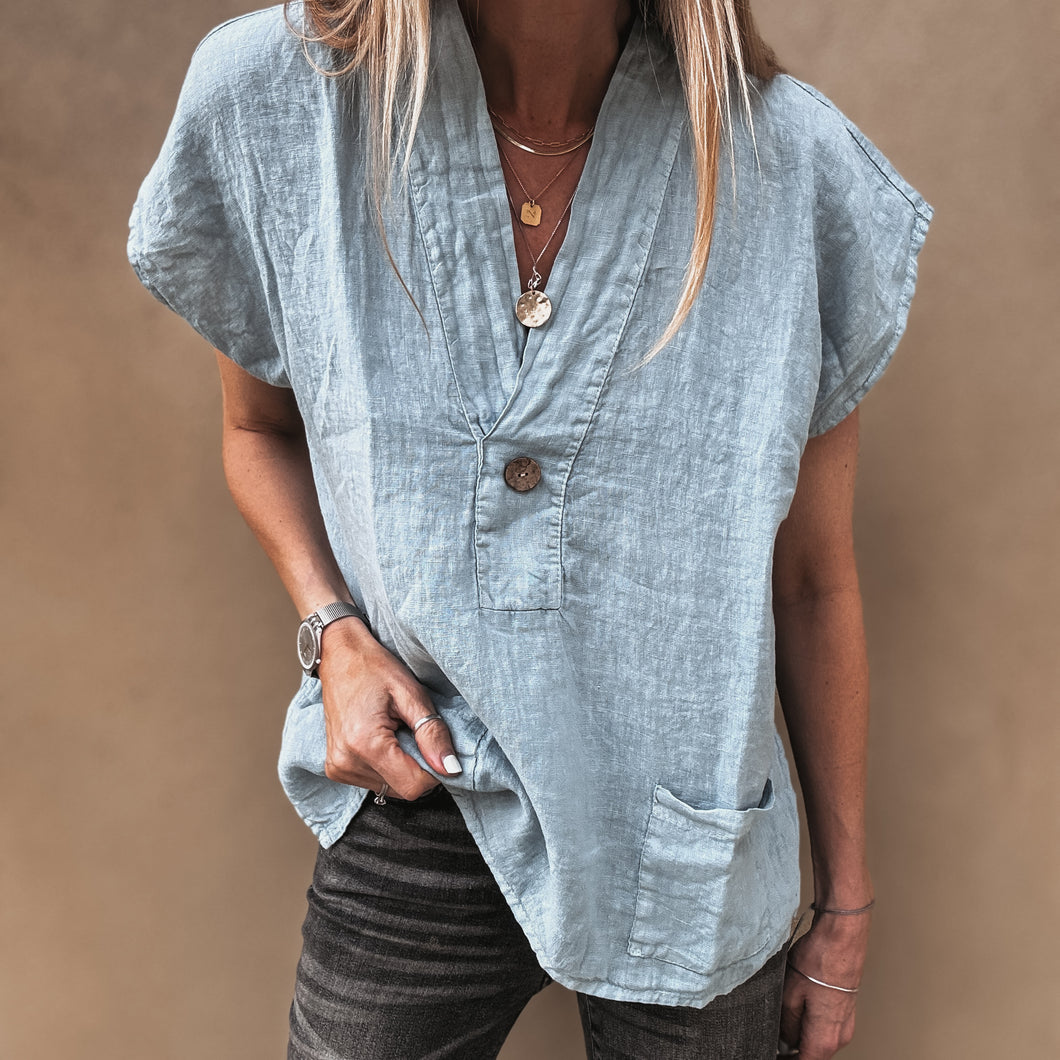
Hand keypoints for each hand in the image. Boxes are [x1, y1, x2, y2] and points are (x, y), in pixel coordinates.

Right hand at [316, 617, 461, 799]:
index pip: (413, 786)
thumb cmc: (375, 669)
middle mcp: (346, 762)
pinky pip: (374, 782)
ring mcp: (337, 768)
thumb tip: (451, 769)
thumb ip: (432, 733)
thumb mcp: (412, 694)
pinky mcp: (335, 769)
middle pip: (402, 789)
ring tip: (394, 731)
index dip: (434, 771)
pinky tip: (381, 738)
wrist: (339, 656)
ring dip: (401, 766)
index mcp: (365, 744)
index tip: (434, 745)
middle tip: (411, 731)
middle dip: (417, 767)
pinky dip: (386, 766)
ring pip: (389, 788)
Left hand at [779, 910, 869, 1058]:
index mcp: (825, 1038)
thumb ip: (786, 1025)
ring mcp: (846, 1023)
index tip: (772, 1052)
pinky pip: (825, 1025)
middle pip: (812, 1054)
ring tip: (782, 1019)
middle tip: (773, 1038)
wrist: (841, 937)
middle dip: (792, 1048)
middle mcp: (840, 1036)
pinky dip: (810, 1023)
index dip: (785, 1059)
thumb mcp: (789, 995)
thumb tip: (784, 1040)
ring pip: (818, 1039)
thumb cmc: (819, 960)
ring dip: (801, 1035)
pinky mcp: (845, 1009)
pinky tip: (797, 1007)